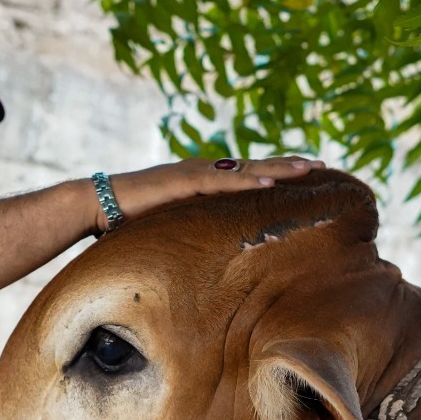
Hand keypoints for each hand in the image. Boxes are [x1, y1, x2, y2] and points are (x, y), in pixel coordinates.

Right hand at [98, 156, 323, 232]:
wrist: (99, 204)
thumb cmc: (130, 221)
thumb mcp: (173, 227)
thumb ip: (193, 232)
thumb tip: (211, 255)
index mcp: (203, 182)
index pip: (247, 175)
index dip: (276, 173)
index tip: (305, 176)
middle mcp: (203, 172)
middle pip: (254, 167)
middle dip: (288, 165)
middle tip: (321, 165)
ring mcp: (195, 173)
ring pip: (246, 169)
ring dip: (278, 168)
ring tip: (308, 169)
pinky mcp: (184, 181)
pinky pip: (223, 181)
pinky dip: (248, 179)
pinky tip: (270, 179)